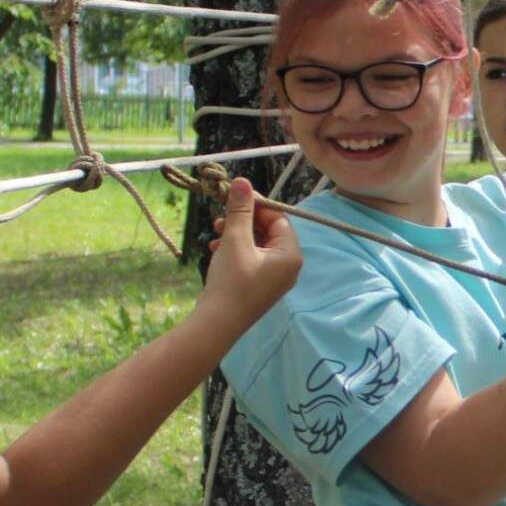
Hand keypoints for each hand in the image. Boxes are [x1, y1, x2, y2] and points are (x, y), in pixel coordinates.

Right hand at [199, 178, 302, 323]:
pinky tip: (215, 249)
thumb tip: (242, 181)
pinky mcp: (258, 286)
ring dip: (236, 233)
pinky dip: (234, 250)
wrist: (217, 324)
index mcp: (290, 255)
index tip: (234, 196)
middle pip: (268, 231)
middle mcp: (287, 267)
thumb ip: (240, 210)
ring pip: (256, 244)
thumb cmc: (232, 280)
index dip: (257, 205)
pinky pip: (250, 259)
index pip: (279, 218)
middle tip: (221, 213)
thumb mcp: (235, 240)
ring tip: (215, 230)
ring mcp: (273, 279)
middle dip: (243, 220)